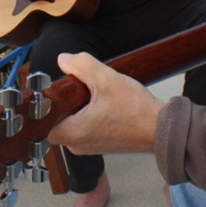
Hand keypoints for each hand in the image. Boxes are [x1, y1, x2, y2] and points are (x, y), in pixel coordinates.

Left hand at [48, 52, 162, 154]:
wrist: (162, 129)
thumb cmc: (136, 110)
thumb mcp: (106, 79)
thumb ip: (81, 65)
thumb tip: (63, 60)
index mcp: (73, 134)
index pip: (42, 121)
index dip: (47, 103)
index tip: (57, 89)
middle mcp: (78, 145)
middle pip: (57, 119)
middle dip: (65, 102)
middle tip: (79, 88)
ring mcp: (90, 147)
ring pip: (72, 123)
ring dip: (79, 107)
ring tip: (94, 94)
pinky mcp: (102, 144)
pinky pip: (86, 127)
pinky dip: (90, 114)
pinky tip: (104, 103)